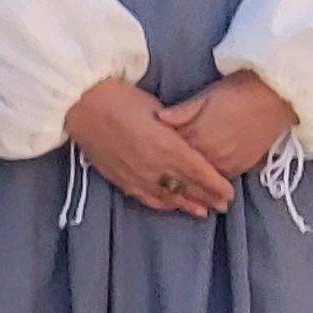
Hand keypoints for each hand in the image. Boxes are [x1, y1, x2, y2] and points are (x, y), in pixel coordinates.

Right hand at [65, 79, 233, 215]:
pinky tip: (170, 207)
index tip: (230, 193)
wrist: (83, 105)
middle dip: (207, 198)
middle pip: (186, 187)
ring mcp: (135, 175)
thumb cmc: (123, 99)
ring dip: (186, 205)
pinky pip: (144, 197)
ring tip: (203, 212)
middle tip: (224, 206)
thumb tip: (190, 140)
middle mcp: (153, 166)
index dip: (215, 185)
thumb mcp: (159, 110)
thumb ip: (178, 129)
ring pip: (167, 197)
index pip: (198, 171)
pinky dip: (161, 204)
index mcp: (166, 146)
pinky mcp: (119, 179)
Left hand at [160, 72, 299, 177]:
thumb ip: (183, 111)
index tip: (147, 155)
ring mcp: (227, 162)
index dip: (157, 153)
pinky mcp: (242, 166)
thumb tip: (159, 118)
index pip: (170, 150)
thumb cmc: (241, 90)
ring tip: (179, 183)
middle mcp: (210, 153)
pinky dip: (210, 180)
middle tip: (157, 173)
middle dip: (171, 170)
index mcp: (197, 134)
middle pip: (183, 169)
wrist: (278, 97)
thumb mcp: (208, 94)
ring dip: (190, 180)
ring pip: (201, 178)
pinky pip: (220, 179)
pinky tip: (203, 181)